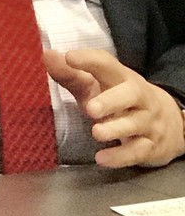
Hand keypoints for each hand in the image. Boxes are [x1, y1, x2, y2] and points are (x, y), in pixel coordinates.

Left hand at [44, 49, 184, 167]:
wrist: (167, 124)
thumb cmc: (118, 101)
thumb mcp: (95, 87)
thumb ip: (70, 75)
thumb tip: (48, 56)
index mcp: (121, 78)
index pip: (107, 65)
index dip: (90, 60)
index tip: (69, 57)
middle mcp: (138, 98)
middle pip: (130, 94)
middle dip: (111, 101)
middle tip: (91, 108)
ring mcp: (147, 122)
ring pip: (134, 124)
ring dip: (115, 129)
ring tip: (96, 132)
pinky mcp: (149, 146)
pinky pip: (136, 151)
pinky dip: (120, 156)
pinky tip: (102, 159)